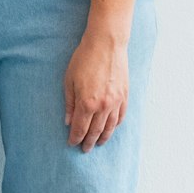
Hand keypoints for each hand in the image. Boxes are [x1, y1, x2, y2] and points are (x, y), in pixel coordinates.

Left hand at [63, 29, 128, 152]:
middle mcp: (103, 106)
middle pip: (95, 131)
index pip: (80, 129)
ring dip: (103, 138)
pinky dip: (116, 125)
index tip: (72, 143)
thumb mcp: (69, 80)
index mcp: (87, 103)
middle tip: (84, 149)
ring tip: (98, 143)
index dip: (75, 138)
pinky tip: (111, 128)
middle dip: (88, 142)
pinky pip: (121, 116)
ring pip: (110, 127)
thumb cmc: (84, 58)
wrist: (106, 43)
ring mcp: (116, 101)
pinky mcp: (125, 95)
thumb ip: (69, 103)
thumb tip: (68, 121)